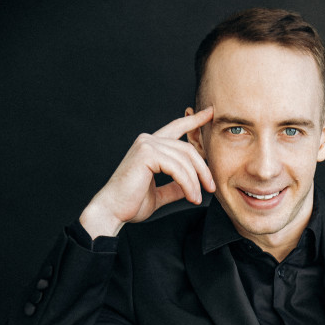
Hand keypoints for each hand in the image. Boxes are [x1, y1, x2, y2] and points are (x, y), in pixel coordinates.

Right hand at [79, 108, 215, 237]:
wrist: (113, 211)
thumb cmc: (130, 204)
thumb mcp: (159, 194)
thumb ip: (174, 187)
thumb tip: (191, 187)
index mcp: (150, 146)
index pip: (176, 128)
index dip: (194, 120)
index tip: (209, 113)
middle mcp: (147, 140)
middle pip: (187, 148)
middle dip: (203, 168)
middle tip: (211, 187)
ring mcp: (146, 145)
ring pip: (185, 159)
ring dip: (195, 181)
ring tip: (197, 198)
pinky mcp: (147, 154)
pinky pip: (177, 168)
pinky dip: (188, 184)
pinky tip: (191, 196)